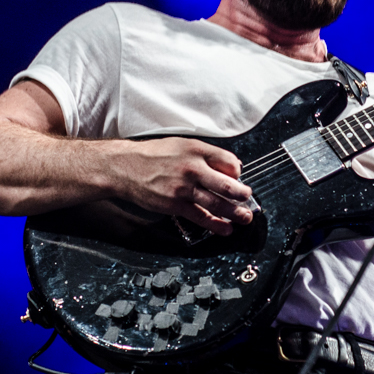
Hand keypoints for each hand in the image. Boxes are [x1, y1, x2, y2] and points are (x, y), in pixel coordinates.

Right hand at [111, 137, 252, 234]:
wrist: (124, 167)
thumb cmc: (153, 155)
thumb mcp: (182, 144)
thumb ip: (206, 154)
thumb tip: (230, 165)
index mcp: (197, 150)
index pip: (229, 162)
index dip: (238, 172)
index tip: (239, 178)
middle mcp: (193, 168)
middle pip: (227, 184)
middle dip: (242, 194)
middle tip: (248, 198)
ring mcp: (184, 188)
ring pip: (217, 203)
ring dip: (235, 213)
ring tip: (245, 217)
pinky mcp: (175, 205)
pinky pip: (200, 217)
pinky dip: (215, 225)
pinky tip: (226, 228)